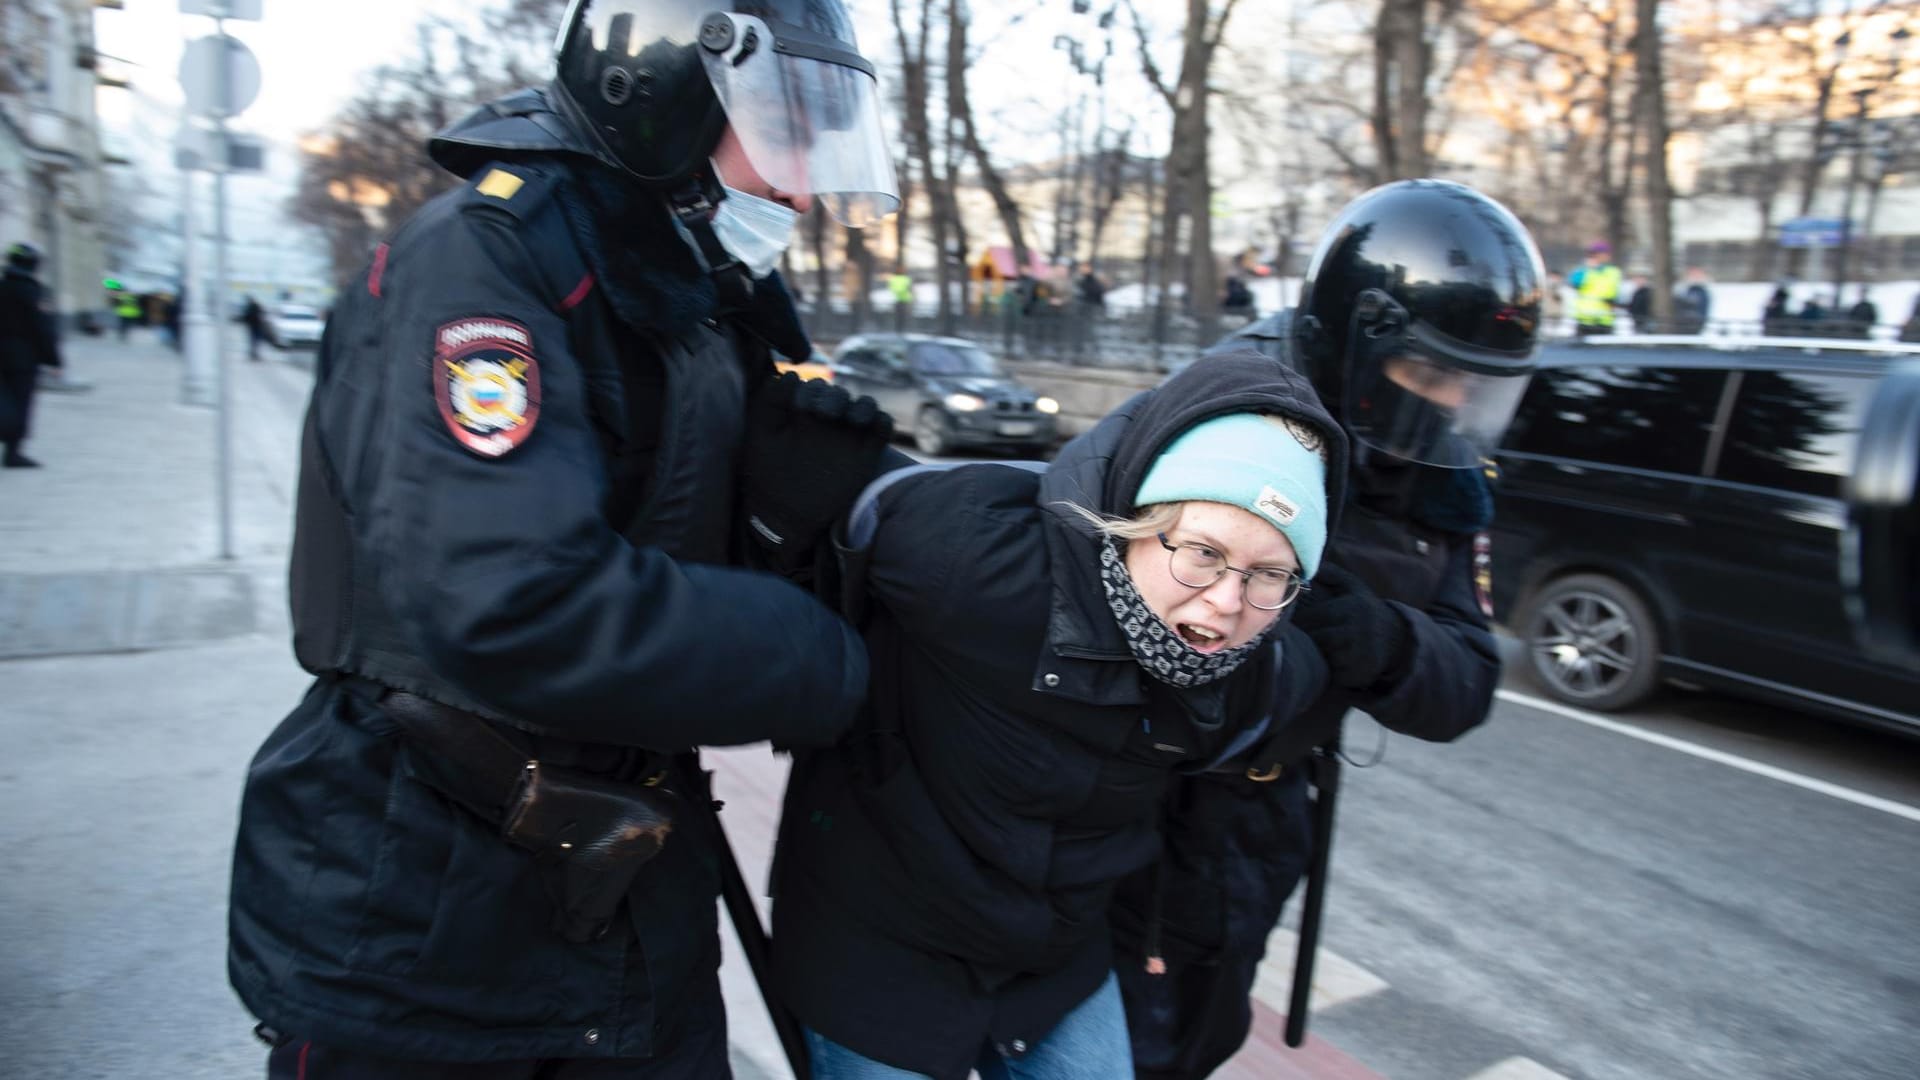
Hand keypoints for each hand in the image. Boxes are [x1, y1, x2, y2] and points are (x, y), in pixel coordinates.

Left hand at [739, 372, 893, 577]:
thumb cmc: (768, 477)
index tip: (801, 408)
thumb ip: (770, 403)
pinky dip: (880, 421)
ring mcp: (848, 436)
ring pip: (864, 404)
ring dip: (860, 405)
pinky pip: (882, 426)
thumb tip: (790, 374)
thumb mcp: (761, 438)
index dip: (810, 391)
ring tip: (850, 420)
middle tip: (825, 414)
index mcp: (800, 415)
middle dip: (834, 397)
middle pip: (839, 393)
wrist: (787, 516)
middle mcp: (826, 422)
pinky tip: (868, 427)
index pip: (813, 387)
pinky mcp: (867, 453)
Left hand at [1289, 563, 1411, 690]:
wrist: (1398, 641)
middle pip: (1315, 638)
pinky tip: (1336, 660)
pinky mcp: (1358, 672)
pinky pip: (1333, 672)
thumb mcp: (1355, 589)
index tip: (1297, 624)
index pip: (1312, 617)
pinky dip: (1330, 668)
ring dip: (1319, 653)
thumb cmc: (1367, 612)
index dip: (1301, 622)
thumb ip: (1333, 575)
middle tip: (1304, 638)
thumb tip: (1309, 567)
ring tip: (1324, 647)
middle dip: (1308, 638)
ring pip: (1323, 655)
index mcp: (1351, 608)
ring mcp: (1358, 652)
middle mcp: (1356, 630)